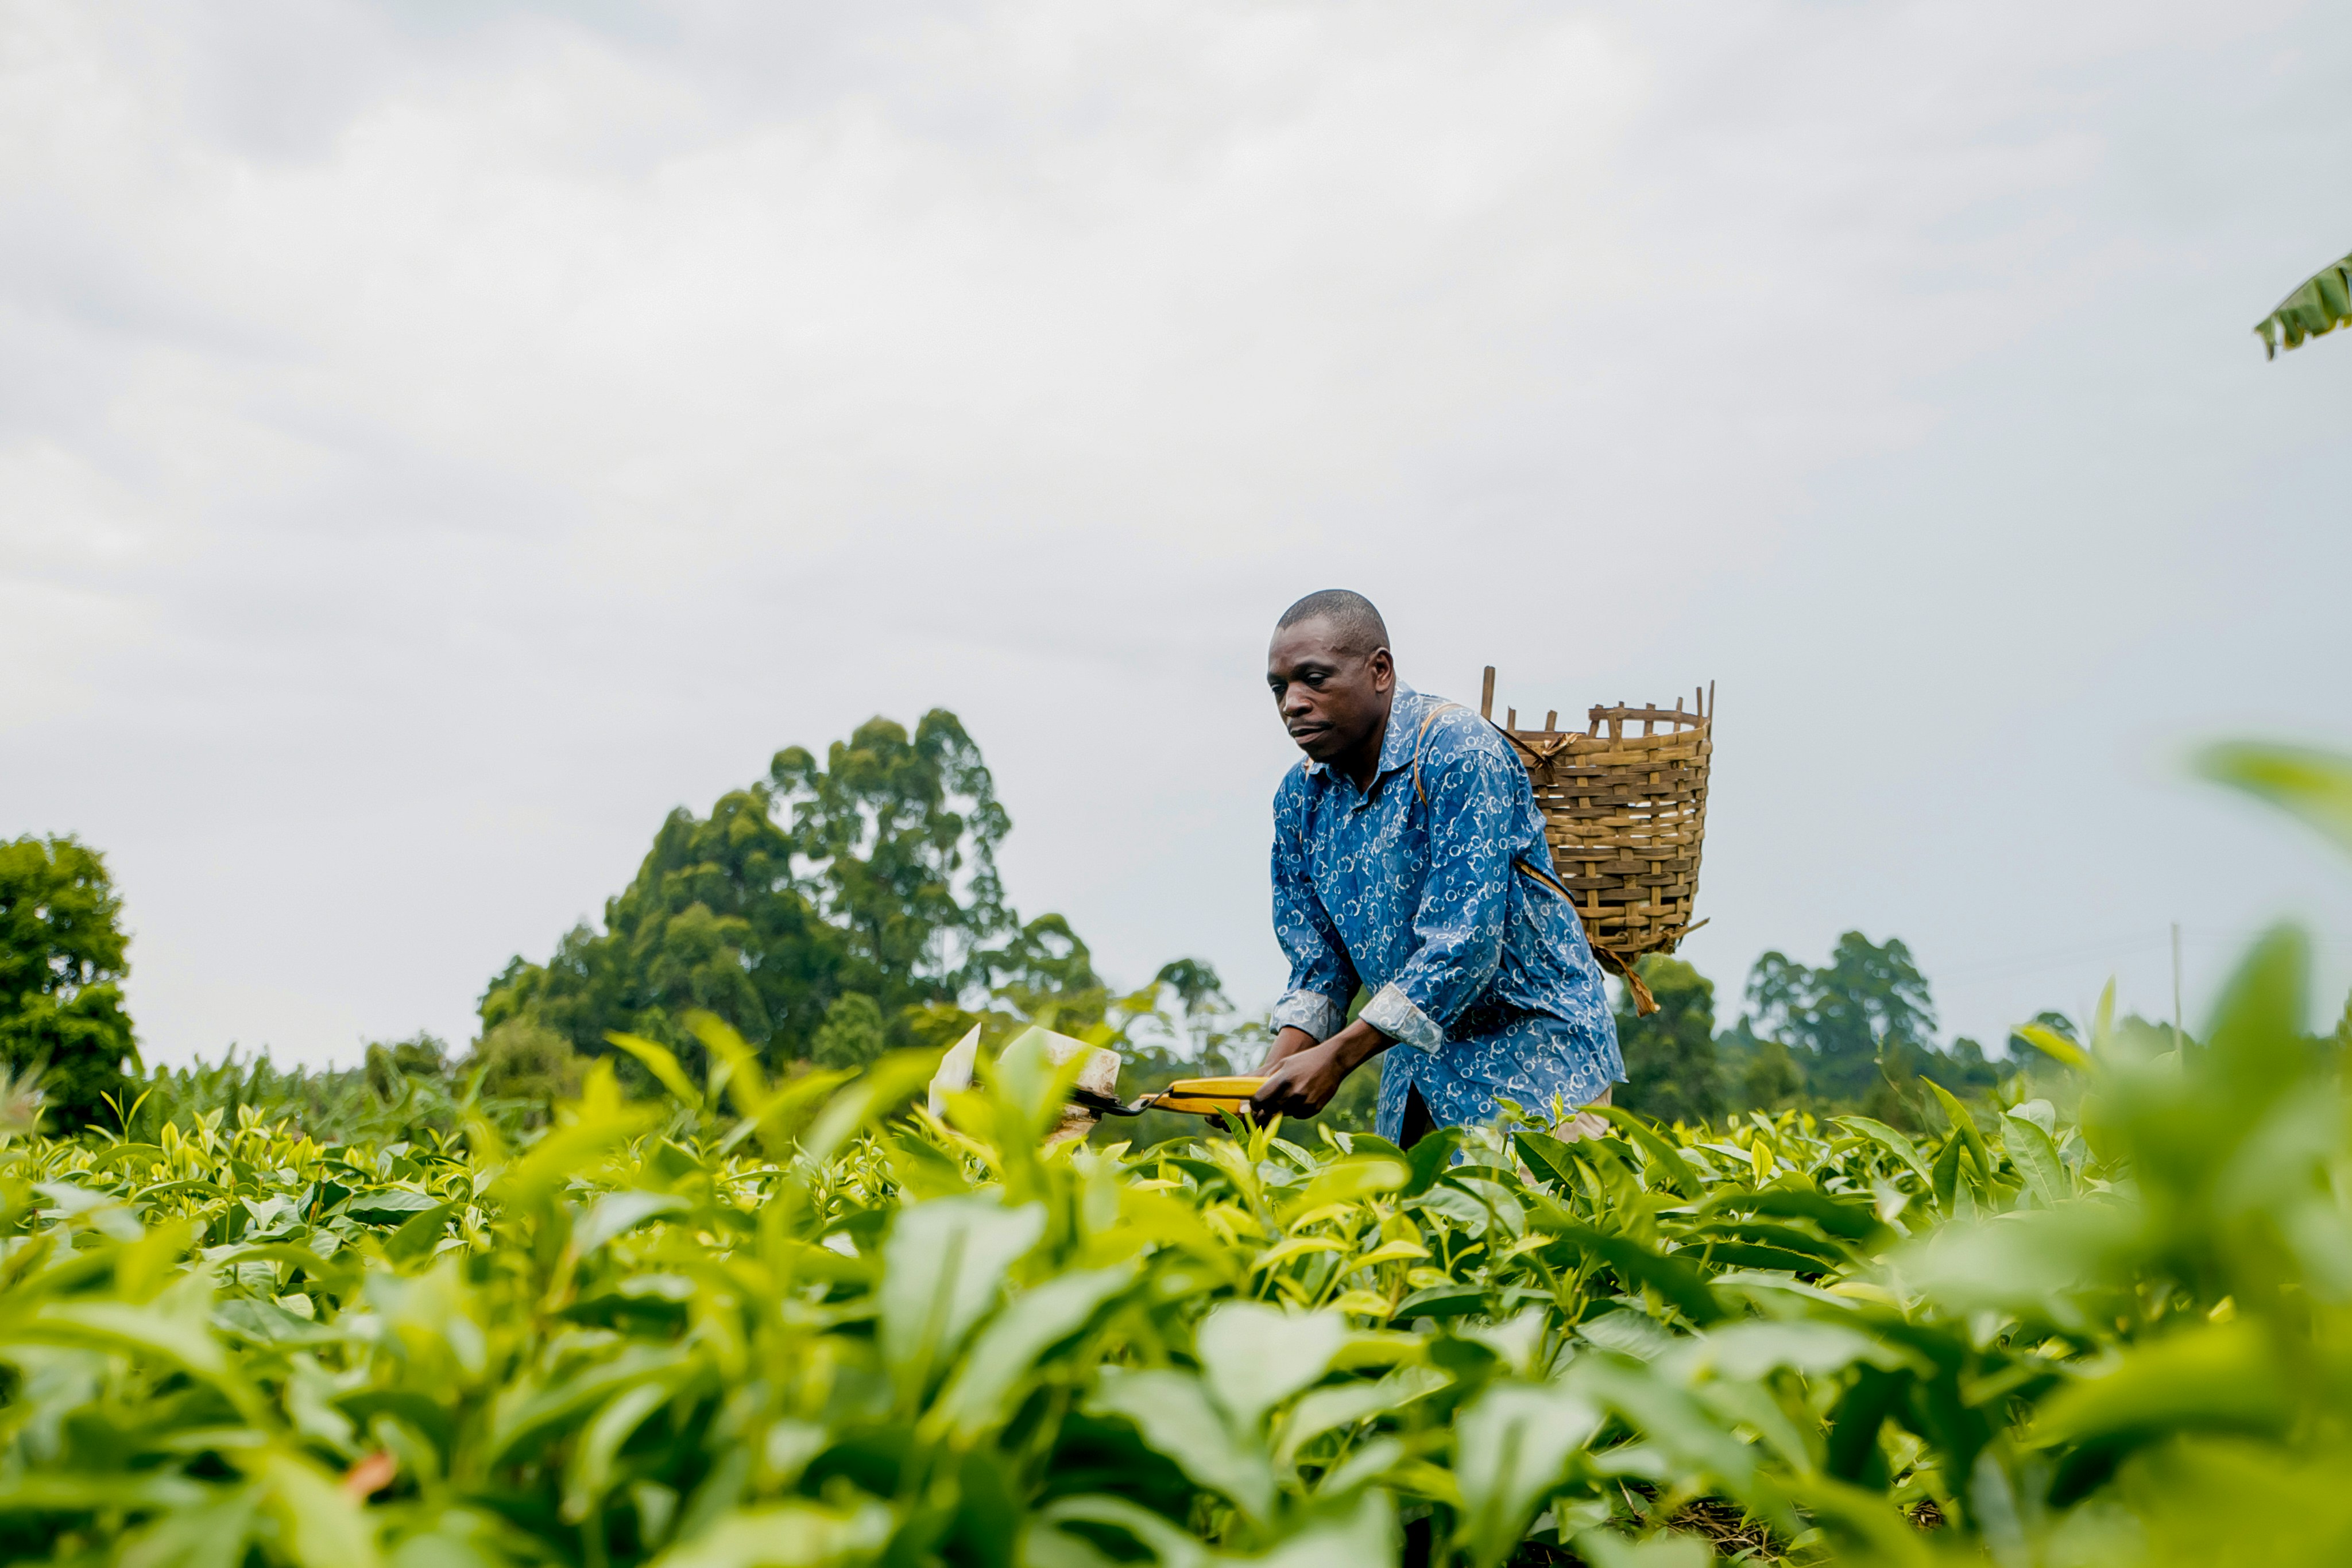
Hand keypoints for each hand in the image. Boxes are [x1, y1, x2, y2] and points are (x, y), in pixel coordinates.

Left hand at [1250, 1019, 1390, 1121]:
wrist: (1333, 1061)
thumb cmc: (1305, 1060)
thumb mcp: (1284, 1063)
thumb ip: (1269, 1077)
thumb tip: (1256, 1091)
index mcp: (1282, 1080)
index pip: (1259, 1100)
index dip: (1254, 1104)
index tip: (1255, 1104)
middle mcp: (1293, 1093)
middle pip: (1270, 1110)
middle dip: (1267, 1107)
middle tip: (1269, 1102)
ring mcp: (1305, 1102)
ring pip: (1284, 1113)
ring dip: (1282, 1108)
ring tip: (1290, 1095)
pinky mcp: (1314, 1109)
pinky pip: (1298, 1115)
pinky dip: (1296, 1110)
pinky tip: (1302, 1097)